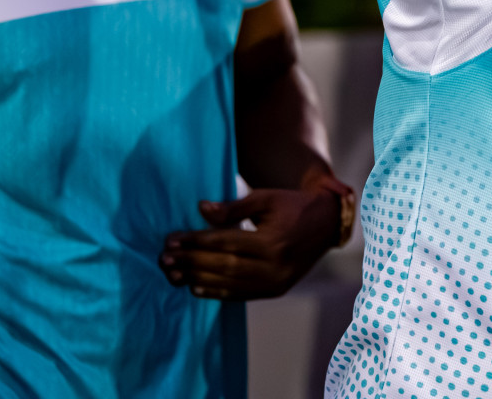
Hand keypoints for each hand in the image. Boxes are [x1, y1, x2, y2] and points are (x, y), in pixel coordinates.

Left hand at [159, 188, 340, 300]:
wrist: (327, 224)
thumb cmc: (293, 205)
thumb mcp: (267, 198)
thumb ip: (234, 207)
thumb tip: (201, 210)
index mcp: (274, 241)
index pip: (226, 242)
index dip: (196, 241)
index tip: (171, 239)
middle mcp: (276, 266)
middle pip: (224, 265)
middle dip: (191, 262)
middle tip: (164, 258)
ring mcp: (277, 282)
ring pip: (230, 283)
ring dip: (197, 279)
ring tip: (173, 273)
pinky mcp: (276, 290)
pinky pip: (241, 295)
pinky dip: (216, 292)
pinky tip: (195, 287)